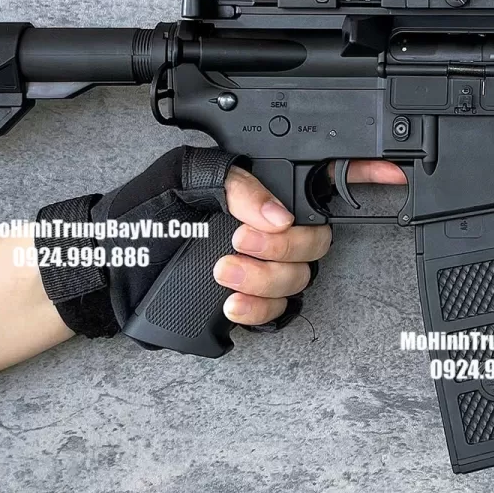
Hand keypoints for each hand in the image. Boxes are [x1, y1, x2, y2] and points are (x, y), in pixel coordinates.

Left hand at [34, 149, 406, 348]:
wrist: (103, 268)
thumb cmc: (139, 214)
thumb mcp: (181, 175)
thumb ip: (233, 181)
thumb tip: (276, 214)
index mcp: (261, 191)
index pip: (322, 181)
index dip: (364, 176)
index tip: (390, 175)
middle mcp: (270, 231)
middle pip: (316, 241)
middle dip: (284, 245)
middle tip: (240, 242)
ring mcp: (262, 272)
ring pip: (300, 281)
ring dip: (267, 279)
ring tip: (222, 274)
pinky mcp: (248, 309)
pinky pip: (278, 318)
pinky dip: (260, 312)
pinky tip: (231, 305)